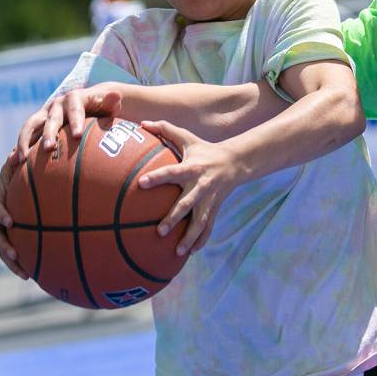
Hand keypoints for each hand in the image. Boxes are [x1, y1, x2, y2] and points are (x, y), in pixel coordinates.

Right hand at [0, 151, 28, 279]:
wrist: (12, 185)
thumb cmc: (15, 174)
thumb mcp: (13, 167)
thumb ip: (14, 163)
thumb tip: (15, 154)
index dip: (0, 214)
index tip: (11, 221)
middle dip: (4, 245)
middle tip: (16, 255)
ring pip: (0, 247)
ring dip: (10, 261)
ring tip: (24, 272)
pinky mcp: (4, 238)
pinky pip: (8, 253)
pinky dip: (17, 264)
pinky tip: (29, 275)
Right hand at [14, 84, 122, 160]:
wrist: (87, 106)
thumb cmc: (101, 109)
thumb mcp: (108, 105)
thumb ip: (111, 102)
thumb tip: (116, 96)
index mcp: (74, 99)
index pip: (75, 108)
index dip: (76, 121)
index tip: (78, 135)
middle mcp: (56, 106)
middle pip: (50, 119)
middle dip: (49, 133)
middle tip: (49, 148)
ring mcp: (44, 116)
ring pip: (30, 127)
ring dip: (24, 142)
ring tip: (22, 160)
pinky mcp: (36, 127)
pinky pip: (25, 137)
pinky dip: (17, 148)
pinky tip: (13, 164)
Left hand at [139, 120, 241, 255]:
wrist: (235, 162)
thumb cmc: (204, 149)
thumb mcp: (187, 137)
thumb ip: (164, 129)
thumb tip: (141, 123)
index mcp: (191, 168)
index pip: (172, 172)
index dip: (158, 177)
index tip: (141, 183)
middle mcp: (201, 185)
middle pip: (187, 204)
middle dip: (174, 217)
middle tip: (160, 230)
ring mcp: (209, 199)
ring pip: (200, 221)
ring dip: (190, 237)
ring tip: (178, 251)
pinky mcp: (214, 208)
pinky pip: (208, 227)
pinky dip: (201, 240)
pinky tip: (191, 253)